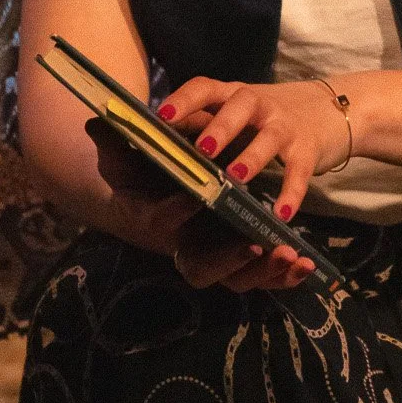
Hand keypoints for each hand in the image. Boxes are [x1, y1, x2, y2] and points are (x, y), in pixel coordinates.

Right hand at [85, 118, 315, 292]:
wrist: (166, 186)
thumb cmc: (148, 168)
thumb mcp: (129, 150)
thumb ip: (115, 142)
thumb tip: (96, 124)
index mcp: (156, 218)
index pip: (161, 221)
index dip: (176, 212)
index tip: (196, 196)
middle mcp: (185, 244)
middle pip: (204, 268)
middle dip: (231, 259)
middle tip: (256, 245)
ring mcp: (214, 254)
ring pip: (238, 277)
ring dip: (266, 271)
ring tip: (291, 256)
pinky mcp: (240, 258)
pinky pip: (262, 276)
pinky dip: (283, 276)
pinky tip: (305, 267)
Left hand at [151, 75, 352, 222]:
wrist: (335, 108)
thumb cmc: (271, 114)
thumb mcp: (239, 111)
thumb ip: (205, 120)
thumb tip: (157, 134)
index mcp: (234, 95)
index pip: (206, 87)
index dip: (184, 99)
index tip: (161, 116)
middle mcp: (259, 105)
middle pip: (239, 107)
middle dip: (220, 127)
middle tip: (202, 149)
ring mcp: (285, 126)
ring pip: (268, 138)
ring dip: (252, 157)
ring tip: (236, 178)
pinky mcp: (308, 149)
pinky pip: (299, 172)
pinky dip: (291, 193)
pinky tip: (281, 214)